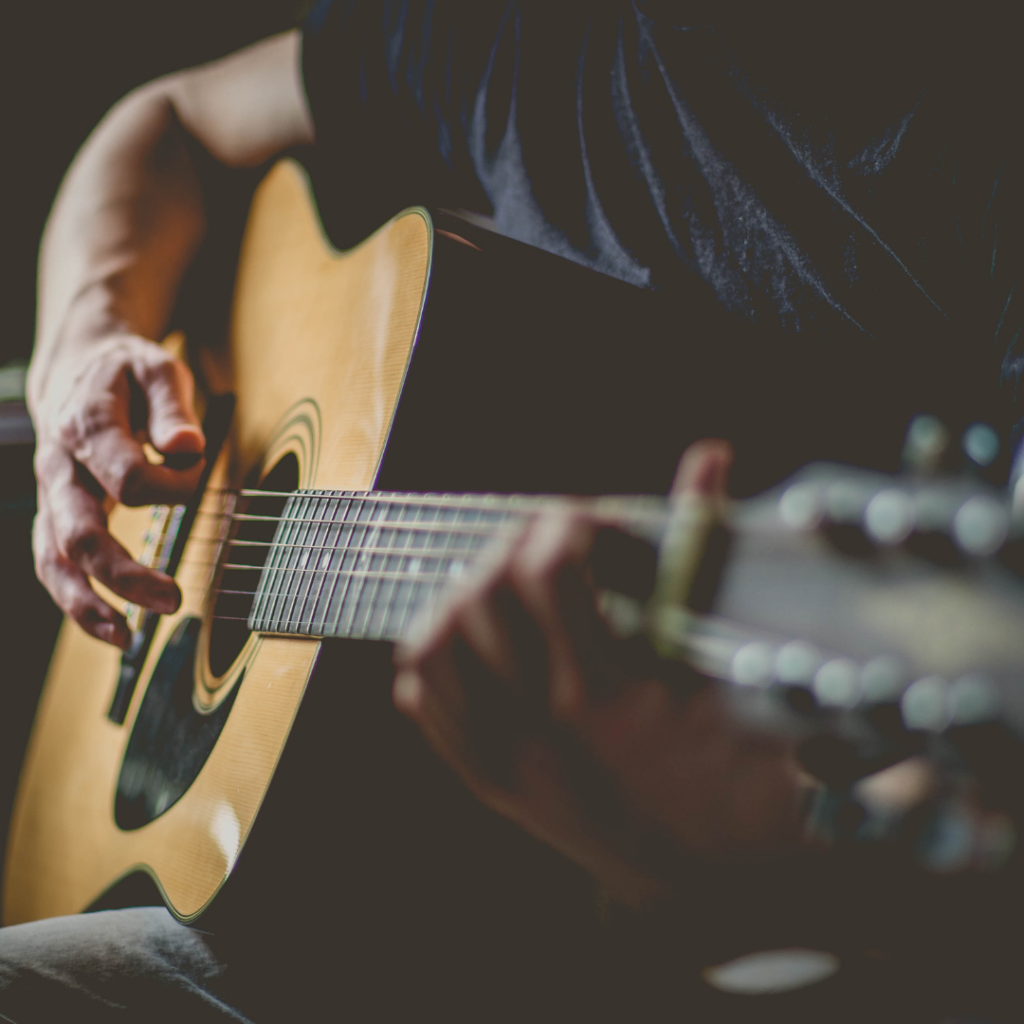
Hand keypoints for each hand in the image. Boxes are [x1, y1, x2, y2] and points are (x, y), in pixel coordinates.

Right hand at [30, 325, 204, 648]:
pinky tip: (113, 629)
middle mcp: (59, 467)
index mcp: (86, 426)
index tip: (196, 466)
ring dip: (87, 604)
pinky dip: (78, 601)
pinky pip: (53, 565)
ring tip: (127, 639)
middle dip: (124, 573)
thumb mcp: (158, 369)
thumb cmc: (127, 373)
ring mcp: (51, 495)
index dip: (174, 484)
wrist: (78, 371)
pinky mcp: (55, 516)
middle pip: (80, 533)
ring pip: (54, 559)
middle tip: (172, 599)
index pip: (129, 478)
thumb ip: (172, 408)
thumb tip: (186, 447)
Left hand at [393, 442, 808, 907]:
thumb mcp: (739, 665)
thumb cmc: (747, 775)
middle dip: (516, 547)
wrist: (721, 891)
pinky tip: (483, 640)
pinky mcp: (493, 783)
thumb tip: (709, 454)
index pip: (545, 569)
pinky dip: (440, 656)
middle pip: (480, 596)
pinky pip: (427, 703)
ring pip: (433, 648)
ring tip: (518, 586)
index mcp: (611, 696)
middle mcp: (544, 730)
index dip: (568, 524)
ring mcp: (508, 761)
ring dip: (468, 596)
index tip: (599, 527)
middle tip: (558, 545)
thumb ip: (710, 550)